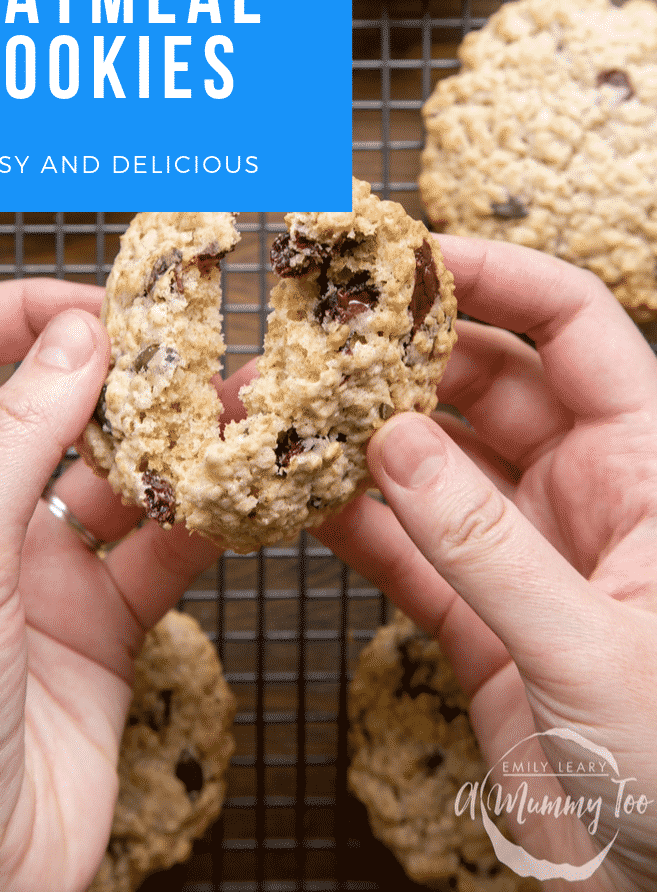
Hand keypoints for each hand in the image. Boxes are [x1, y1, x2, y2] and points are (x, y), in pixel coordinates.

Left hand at [0, 280, 221, 891]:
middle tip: (202, 353)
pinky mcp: (98, 626)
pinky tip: (249, 495)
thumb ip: (10, 444)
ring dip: (182, 444)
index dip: (21, 317)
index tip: (105, 311)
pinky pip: (161, 553)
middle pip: (52, 406)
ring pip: (120, 476)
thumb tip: (76, 337)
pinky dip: (208, 521)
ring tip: (248, 412)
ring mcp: (38, 571)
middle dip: (127, 375)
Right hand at [314, 238, 656, 891]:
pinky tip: (299, 497)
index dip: (495, 277)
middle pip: (486, 380)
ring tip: (284, 409)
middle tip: (317, 336)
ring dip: (362, 436)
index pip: (572, 328)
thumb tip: (391, 444)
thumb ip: (484, 545)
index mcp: (646, 467)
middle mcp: (584, 492)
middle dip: (402, 353)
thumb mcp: (593, 646)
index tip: (409, 257)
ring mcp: (524, 551)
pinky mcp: (477, 617)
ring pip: (432, 462)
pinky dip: (353, 522)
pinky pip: (405, 547)